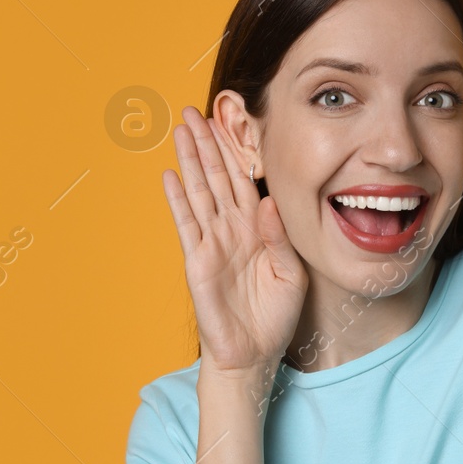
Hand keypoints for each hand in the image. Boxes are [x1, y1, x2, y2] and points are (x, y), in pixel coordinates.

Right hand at [160, 106, 307, 377]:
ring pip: (200, 191)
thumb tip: (267, 202)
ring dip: (190, 159)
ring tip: (181, 129)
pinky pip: (186, 223)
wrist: (254, 354)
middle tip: (194, 110)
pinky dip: (178, 198)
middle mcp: (232, 229)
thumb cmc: (275, 317)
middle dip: (206, 142)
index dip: (236, 151)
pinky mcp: (196, 259)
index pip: (245, 180)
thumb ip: (279, 237)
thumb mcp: (291, 273)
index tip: (230, 120)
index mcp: (258, 229)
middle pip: (217, 177)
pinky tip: (170, 175)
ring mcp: (212, 242)